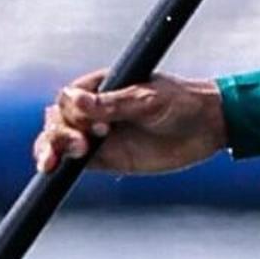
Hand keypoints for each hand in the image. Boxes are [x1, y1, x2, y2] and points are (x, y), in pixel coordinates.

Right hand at [34, 69, 226, 174]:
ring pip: (59, 140)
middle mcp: (95, 109)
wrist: (209, 128)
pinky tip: (51, 171)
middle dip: (58, 133)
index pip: (69, 97)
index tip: (98, 124)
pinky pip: (72, 162)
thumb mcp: (149, 100)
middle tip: (81, 145)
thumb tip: (74, 100)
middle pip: (58, 119)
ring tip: (51, 163)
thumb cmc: (182, 103)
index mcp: (102, 86)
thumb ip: (113, 103)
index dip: (73, 112)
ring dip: (50, 148)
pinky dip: (58, 166)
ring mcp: (97, 135)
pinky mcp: (104, 158)